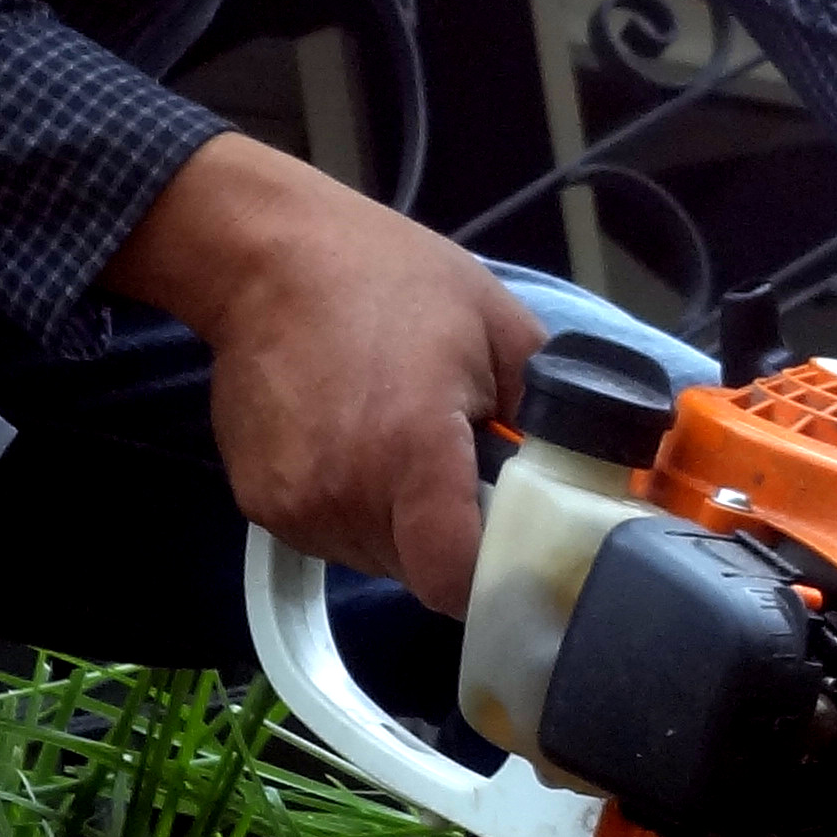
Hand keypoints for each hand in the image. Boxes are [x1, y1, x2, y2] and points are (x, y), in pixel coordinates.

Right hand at [105, 135, 541, 615]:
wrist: (267, 257)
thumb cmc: (388, 278)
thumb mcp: (497, 326)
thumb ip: (546, 413)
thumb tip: (579, 477)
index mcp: (411, 452)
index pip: (455, 579)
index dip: (492, 575)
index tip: (513, 543)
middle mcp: (346, 494)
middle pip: (419, 572)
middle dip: (449, 538)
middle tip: (455, 470)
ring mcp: (294, 505)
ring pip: (373, 560)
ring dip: (398, 527)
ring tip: (395, 447)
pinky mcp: (258, 504)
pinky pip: (327, 536)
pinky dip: (349, 510)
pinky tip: (348, 447)